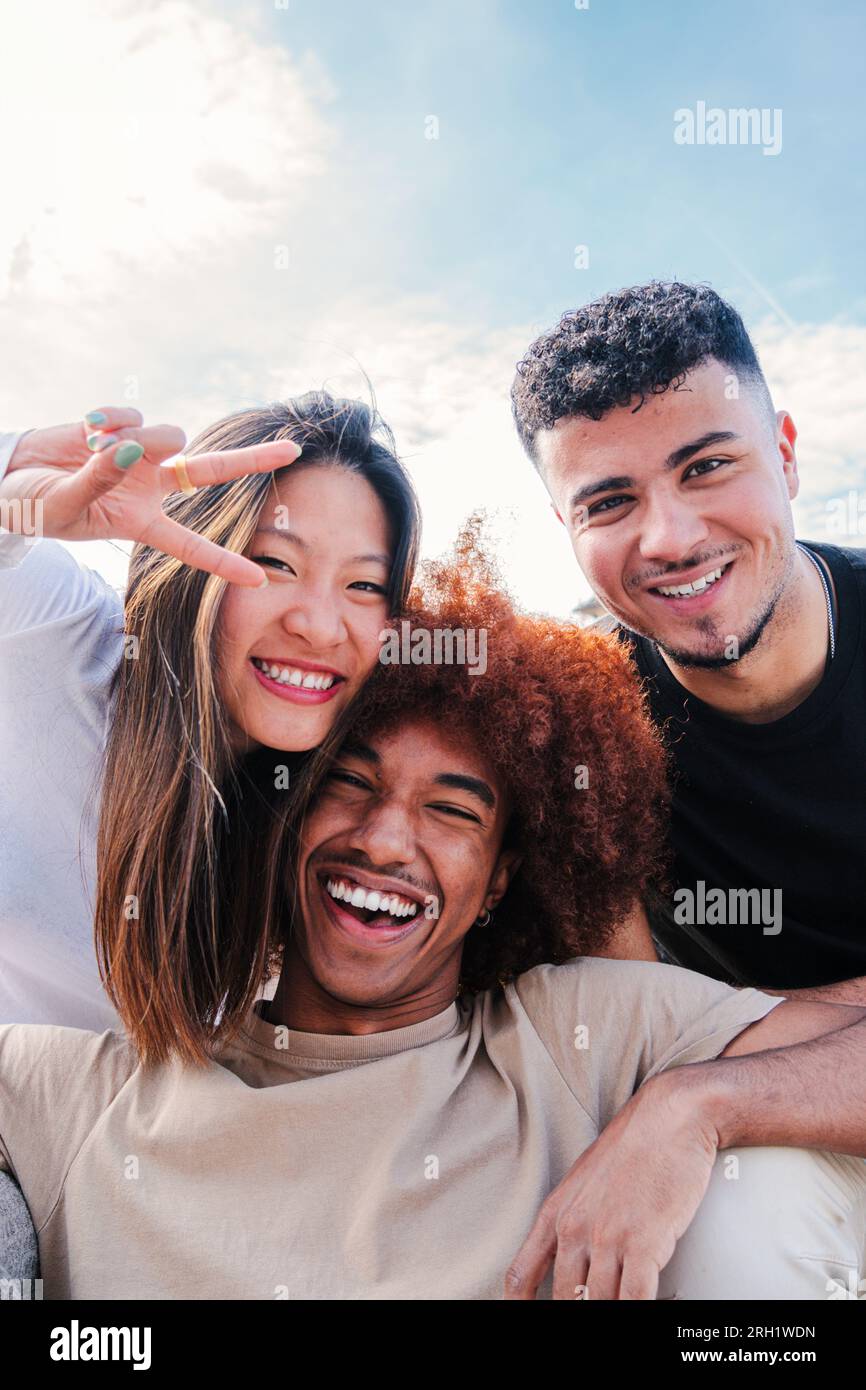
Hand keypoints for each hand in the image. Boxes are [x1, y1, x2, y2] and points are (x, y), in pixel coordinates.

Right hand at [0, 407, 301, 586]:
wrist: (8, 477)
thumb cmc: (36, 506)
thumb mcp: (67, 505)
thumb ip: (100, 479)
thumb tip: (129, 450)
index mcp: (142, 523)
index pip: (191, 546)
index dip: (224, 563)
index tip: (260, 579)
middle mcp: (150, 488)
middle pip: (212, 472)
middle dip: (252, 460)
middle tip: (293, 449)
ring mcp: (139, 455)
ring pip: (165, 437)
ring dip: (137, 439)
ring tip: (96, 447)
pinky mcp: (121, 427)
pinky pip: (132, 415)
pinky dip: (111, 419)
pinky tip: (87, 428)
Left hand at [504, 1070, 719, 1299]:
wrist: (671, 1117)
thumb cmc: (636, 1145)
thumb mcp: (587, 1179)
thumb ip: (576, 1217)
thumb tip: (577, 1256)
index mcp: (556, 1213)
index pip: (521, 1276)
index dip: (522, 1308)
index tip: (527, 1320)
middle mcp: (575, 1228)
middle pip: (566, 1299)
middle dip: (580, 1313)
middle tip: (592, 1313)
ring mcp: (607, 1238)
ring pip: (601, 1305)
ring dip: (612, 1313)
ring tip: (622, 1309)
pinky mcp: (643, 1243)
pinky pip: (635, 1300)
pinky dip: (639, 1313)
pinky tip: (646, 1313)